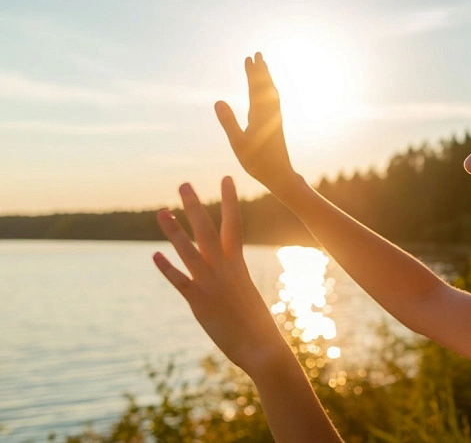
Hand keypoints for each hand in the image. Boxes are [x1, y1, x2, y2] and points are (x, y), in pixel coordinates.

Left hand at [153, 177, 286, 373]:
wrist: (263, 346)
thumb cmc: (257, 325)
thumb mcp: (246, 294)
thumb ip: (233, 280)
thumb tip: (227, 278)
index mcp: (238, 264)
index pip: (232, 223)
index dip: (229, 199)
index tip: (226, 178)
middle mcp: (224, 268)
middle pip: (207, 229)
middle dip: (195, 205)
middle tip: (183, 184)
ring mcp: (211, 283)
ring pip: (189, 250)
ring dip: (174, 231)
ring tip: (161, 212)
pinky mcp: (199, 301)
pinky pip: (180, 281)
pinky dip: (167, 268)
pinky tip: (155, 256)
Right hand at [215, 53, 294, 187]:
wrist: (279, 174)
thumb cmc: (257, 161)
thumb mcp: (238, 142)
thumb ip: (228, 122)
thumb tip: (217, 101)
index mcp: (260, 115)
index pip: (256, 88)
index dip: (253, 73)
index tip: (250, 58)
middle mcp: (270, 114)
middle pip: (265, 87)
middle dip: (261, 71)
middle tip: (258, 54)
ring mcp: (274, 119)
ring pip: (271, 94)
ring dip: (266, 79)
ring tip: (263, 68)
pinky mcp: (275, 125)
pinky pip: (273, 102)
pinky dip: (269, 92)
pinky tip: (268, 93)